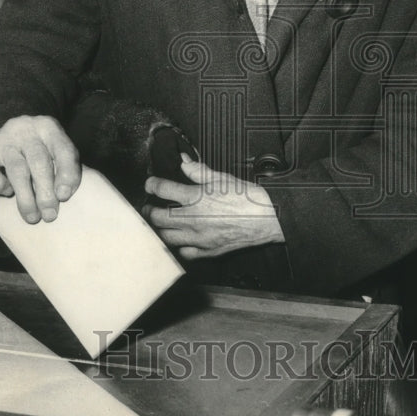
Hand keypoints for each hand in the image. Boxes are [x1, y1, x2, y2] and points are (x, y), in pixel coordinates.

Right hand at [0, 115, 80, 223]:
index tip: (63, 196)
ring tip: (32, 217)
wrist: (10, 135)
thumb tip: (62, 195)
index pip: (63, 150)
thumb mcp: (56, 152)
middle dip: (45, 192)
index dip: (66, 174)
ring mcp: (4, 138)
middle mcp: (26, 129)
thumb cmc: (40, 150)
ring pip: (16, 169)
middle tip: (49, 215)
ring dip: (25, 196)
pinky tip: (8, 192)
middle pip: (39, 161)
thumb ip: (64, 169)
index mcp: (49, 128)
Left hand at [143, 156, 283, 259]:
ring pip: (166, 238)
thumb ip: (198, 171)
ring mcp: (199, 238)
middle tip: (149, 206)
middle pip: (157, 217)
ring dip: (158, 230)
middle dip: (149, 211)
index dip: (152, 184)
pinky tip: (178, 241)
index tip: (150, 184)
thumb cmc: (247, 198)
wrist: (268, 218)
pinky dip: (178, 247)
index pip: (161, 189)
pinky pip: (184, 253)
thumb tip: (184, 162)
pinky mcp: (208, 251)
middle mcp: (193, 219)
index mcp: (195, 197)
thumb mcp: (221, 178)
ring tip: (159, 224)